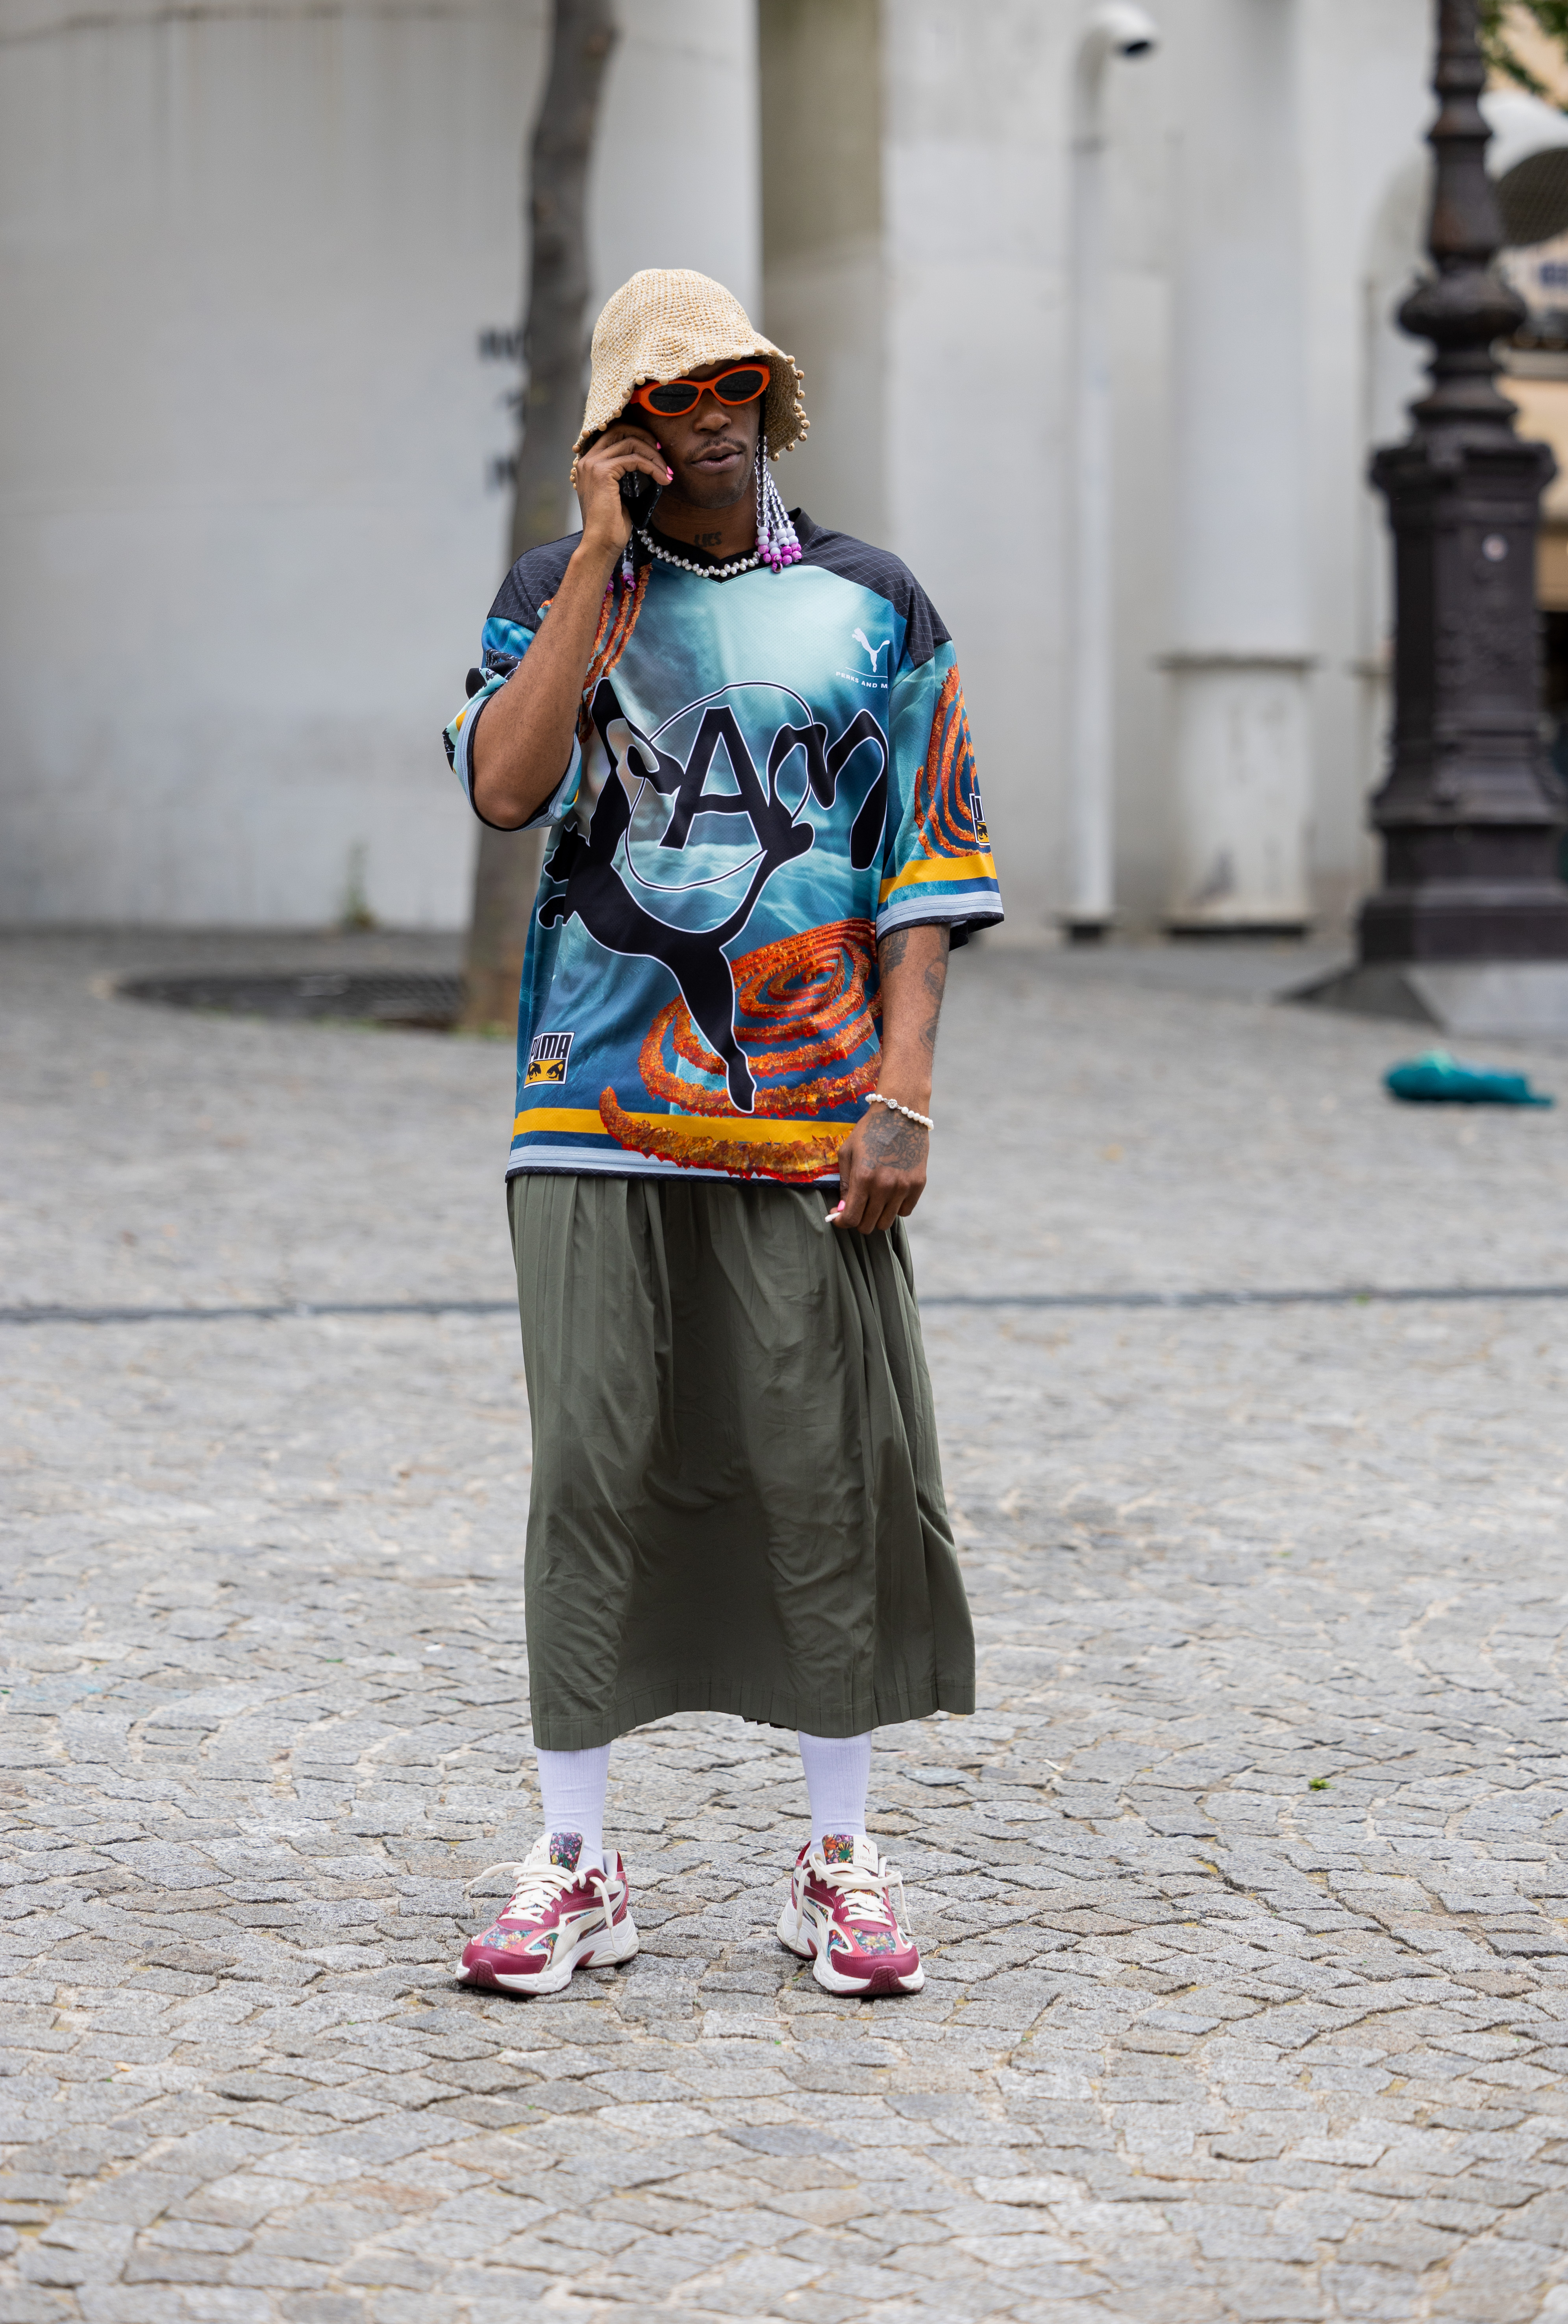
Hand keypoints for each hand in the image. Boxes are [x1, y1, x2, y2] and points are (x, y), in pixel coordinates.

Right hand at [574, 423, 671, 560]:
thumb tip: (646, 462)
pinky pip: (634, 459)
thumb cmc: (611, 526)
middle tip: (663, 453)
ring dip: (653, 455)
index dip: (637, 436)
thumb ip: (625, 473)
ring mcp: (593, 464)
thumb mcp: (619, 493)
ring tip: (666, 472)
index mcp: (589, 463)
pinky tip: (663, 479)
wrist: (601, 544)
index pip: (613, 434)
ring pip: (630, 443)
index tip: (655, 449)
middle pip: (620, 430)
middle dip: (646, 438)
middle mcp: (587, 460)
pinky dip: (652, 467)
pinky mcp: (602, 472)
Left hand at [830, 1102, 928, 1233]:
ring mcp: (903, 1187)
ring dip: (876, 1216)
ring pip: (886, 1222)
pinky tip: (890, 1194)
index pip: (851, 1219)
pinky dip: (895, 1208)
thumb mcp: (848, 1153)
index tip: (839, 1217)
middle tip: (856, 1208)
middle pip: (868, 1225)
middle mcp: (884, 1186)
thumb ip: (845, 1185)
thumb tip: (842, 1210)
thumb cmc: (869, 1131)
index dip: (842, 1222)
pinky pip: (905, 1211)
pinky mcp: (918, 1184)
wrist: (901, 1113)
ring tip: (873, 1201)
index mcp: (863, 1177)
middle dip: (858, 1220)